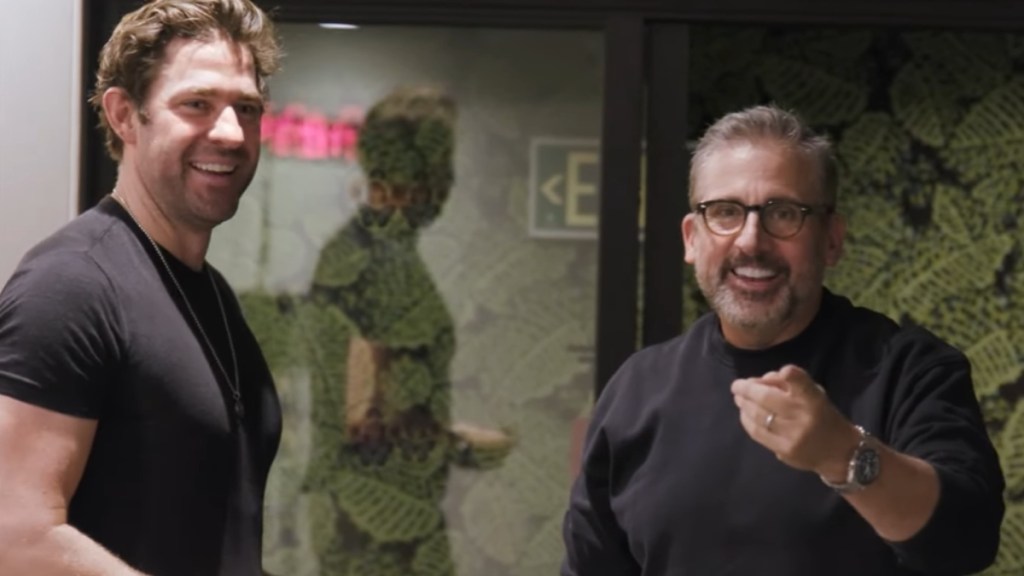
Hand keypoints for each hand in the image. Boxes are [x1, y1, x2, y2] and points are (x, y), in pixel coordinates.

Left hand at [730, 364, 859, 479]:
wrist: (841, 453)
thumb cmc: (823, 417)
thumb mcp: (815, 394)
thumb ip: (790, 384)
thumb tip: (758, 381)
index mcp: (815, 400)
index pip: (803, 384)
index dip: (792, 376)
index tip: (782, 371)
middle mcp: (804, 417)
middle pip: (768, 399)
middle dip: (747, 390)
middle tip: (737, 385)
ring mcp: (793, 436)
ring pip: (759, 416)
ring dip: (744, 405)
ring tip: (738, 398)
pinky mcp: (785, 451)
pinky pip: (758, 433)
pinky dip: (747, 421)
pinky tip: (744, 414)